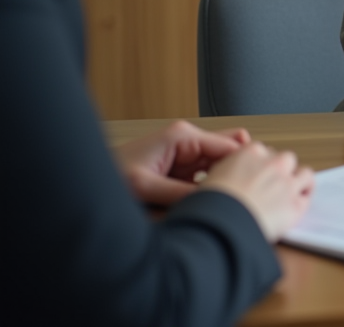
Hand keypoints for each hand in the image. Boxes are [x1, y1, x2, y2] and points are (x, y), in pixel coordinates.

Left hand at [114, 120, 250, 205]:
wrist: (84, 182)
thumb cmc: (108, 176)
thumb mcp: (145, 187)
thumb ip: (181, 194)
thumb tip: (213, 203)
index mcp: (183, 136)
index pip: (231, 146)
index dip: (247, 167)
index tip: (259, 187)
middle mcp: (187, 143)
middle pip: (230, 155)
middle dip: (239, 173)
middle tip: (250, 195)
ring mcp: (184, 158)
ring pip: (220, 169)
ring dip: (225, 184)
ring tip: (235, 203)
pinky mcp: (179, 173)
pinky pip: (206, 181)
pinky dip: (212, 191)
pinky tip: (215, 205)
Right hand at [201, 142, 314, 241]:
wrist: (220, 223)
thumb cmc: (210, 205)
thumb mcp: (211, 178)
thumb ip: (228, 171)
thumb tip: (230, 178)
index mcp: (250, 153)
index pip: (263, 151)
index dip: (260, 165)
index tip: (255, 175)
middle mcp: (272, 163)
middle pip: (284, 159)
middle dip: (279, 171)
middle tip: (270, 186)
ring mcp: (286, 182)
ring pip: (304, 173)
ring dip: (298, 181)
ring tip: (289, 193)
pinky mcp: (295, 204)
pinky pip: (307, 195)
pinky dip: (304, 198)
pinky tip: (296, 205)